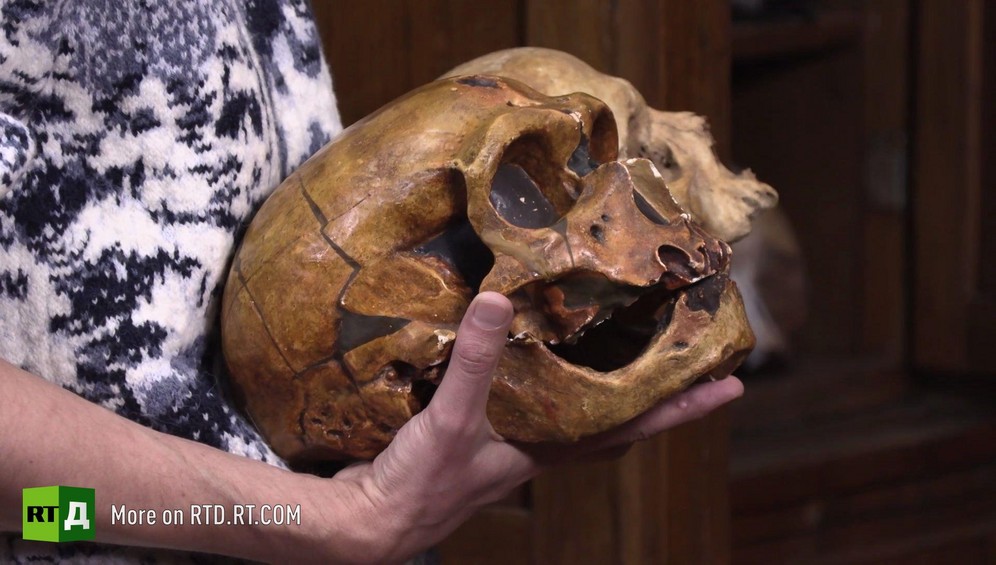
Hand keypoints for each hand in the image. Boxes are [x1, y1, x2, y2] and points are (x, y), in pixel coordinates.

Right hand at [330, 292, 743, 562]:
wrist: (368, 523)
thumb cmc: (420, 484)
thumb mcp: (452, 421)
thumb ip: (478, 364)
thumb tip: (503, 301)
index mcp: (549, 449)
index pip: (632, 426)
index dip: (680, 407)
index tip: (731, 385)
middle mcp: (541, 445)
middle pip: (614, 417)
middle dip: (655, 389)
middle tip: (688, 351)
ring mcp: (511, 439)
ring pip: (572, 405)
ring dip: (600, 377)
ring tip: (622, 339)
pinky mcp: (478, 429)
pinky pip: (524, 394)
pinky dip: (536, 370)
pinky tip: (527, 346)